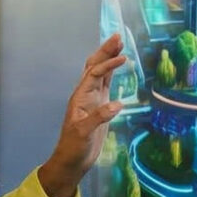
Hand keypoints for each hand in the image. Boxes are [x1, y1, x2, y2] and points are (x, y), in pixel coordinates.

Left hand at [36, 33, 128, 196]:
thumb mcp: (84, 133)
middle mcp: (85, 94)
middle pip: (95, 67)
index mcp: (80, 97)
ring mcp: (92, 99)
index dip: (108, 65)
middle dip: (105, 52)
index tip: (123, 58)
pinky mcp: (100, 106)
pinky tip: (119, 65)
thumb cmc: (74, 147)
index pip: (94, 74)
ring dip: (109, 58)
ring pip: (101, 73)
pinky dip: (112, 72)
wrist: (72, 159)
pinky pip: (106, 83)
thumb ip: (98, 118)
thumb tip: (117, 105)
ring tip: (119, 44)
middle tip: (118, 37)